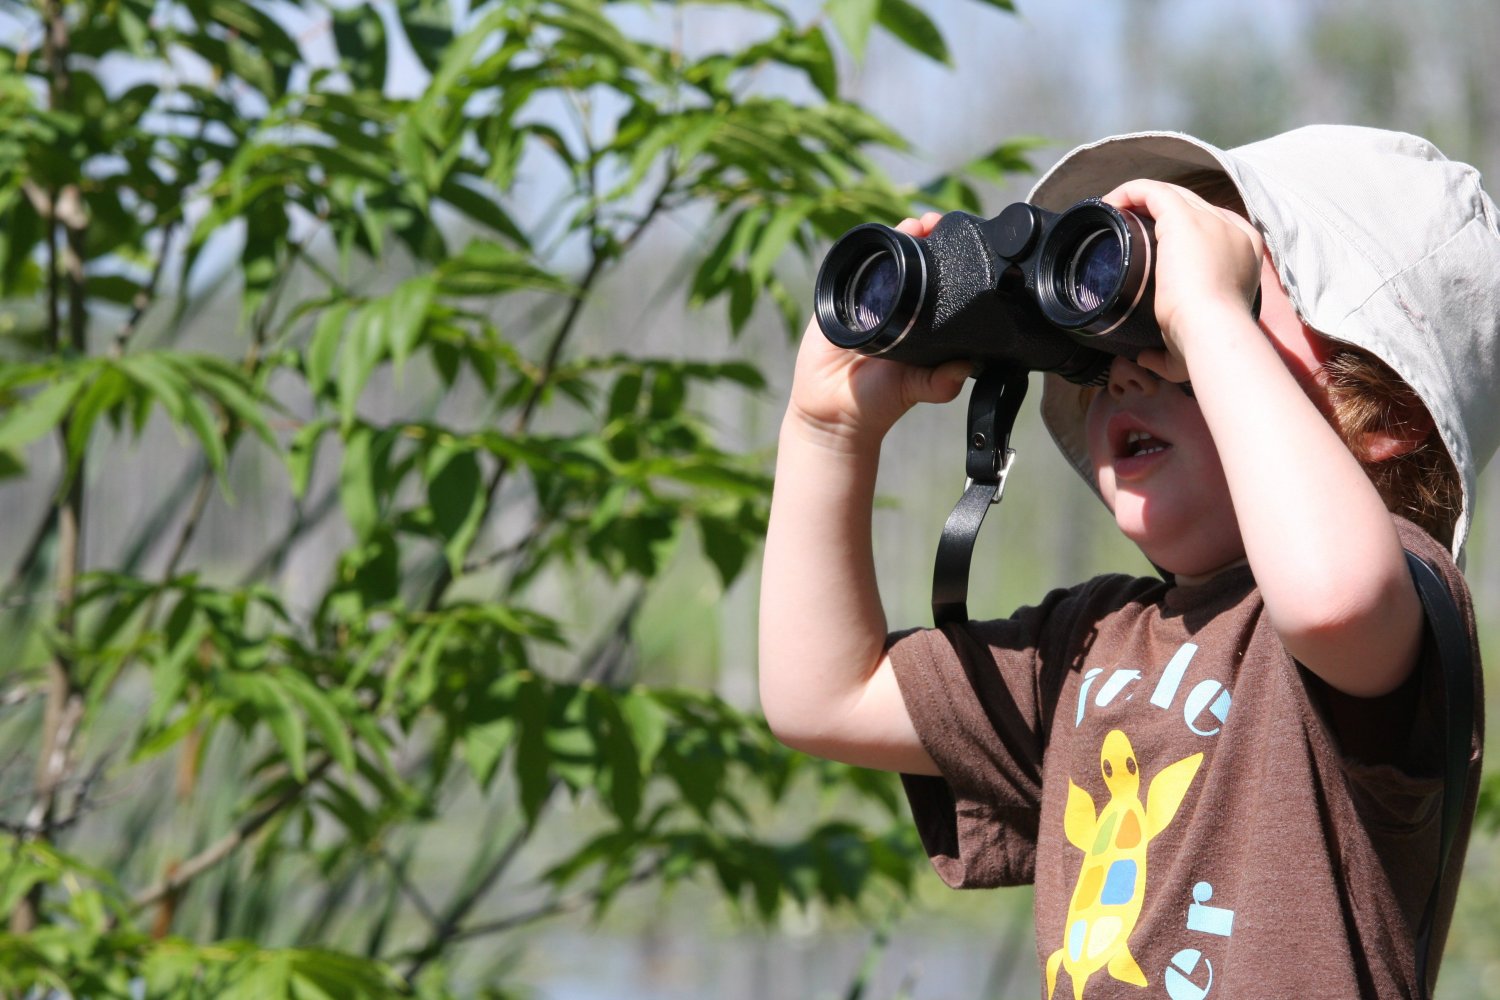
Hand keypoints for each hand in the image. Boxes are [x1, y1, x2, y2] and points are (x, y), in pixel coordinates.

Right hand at [786, 213, 972, 449]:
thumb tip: (964, 368)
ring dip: (893, 238)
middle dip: (920, 236)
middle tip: (931, 224)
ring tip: (910, 226)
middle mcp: (894, 305)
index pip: (934, 279)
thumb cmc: (879, 401)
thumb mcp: (913, 389)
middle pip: (908, 260)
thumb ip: (938, 383)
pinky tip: (871, 244)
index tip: (954, 245)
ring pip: (879, 259)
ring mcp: (863, 301)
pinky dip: (859, 255)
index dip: (943, 258)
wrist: (834, 414)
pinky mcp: (835, 302)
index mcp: (918, 320)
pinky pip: (845, 273)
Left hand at [1101, 180, 1263, 382]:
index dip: (1178, 230)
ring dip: (1139, 200)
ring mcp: (1209, 220)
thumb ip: (1167, 354)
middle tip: (1124, 230)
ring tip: (1111, 214)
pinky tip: (1109, 203)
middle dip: (1156, 213)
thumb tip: (1146, 358)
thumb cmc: (1205, 343)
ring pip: (1171, 194)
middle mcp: (1231, 229)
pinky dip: (1129, 192)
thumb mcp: (1191, 345)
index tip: (1150, 245)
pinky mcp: (1183, 218)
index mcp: (1243, 253)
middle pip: (1189, 206)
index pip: (1210, 227)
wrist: (1213, 330)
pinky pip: (1153, 191)